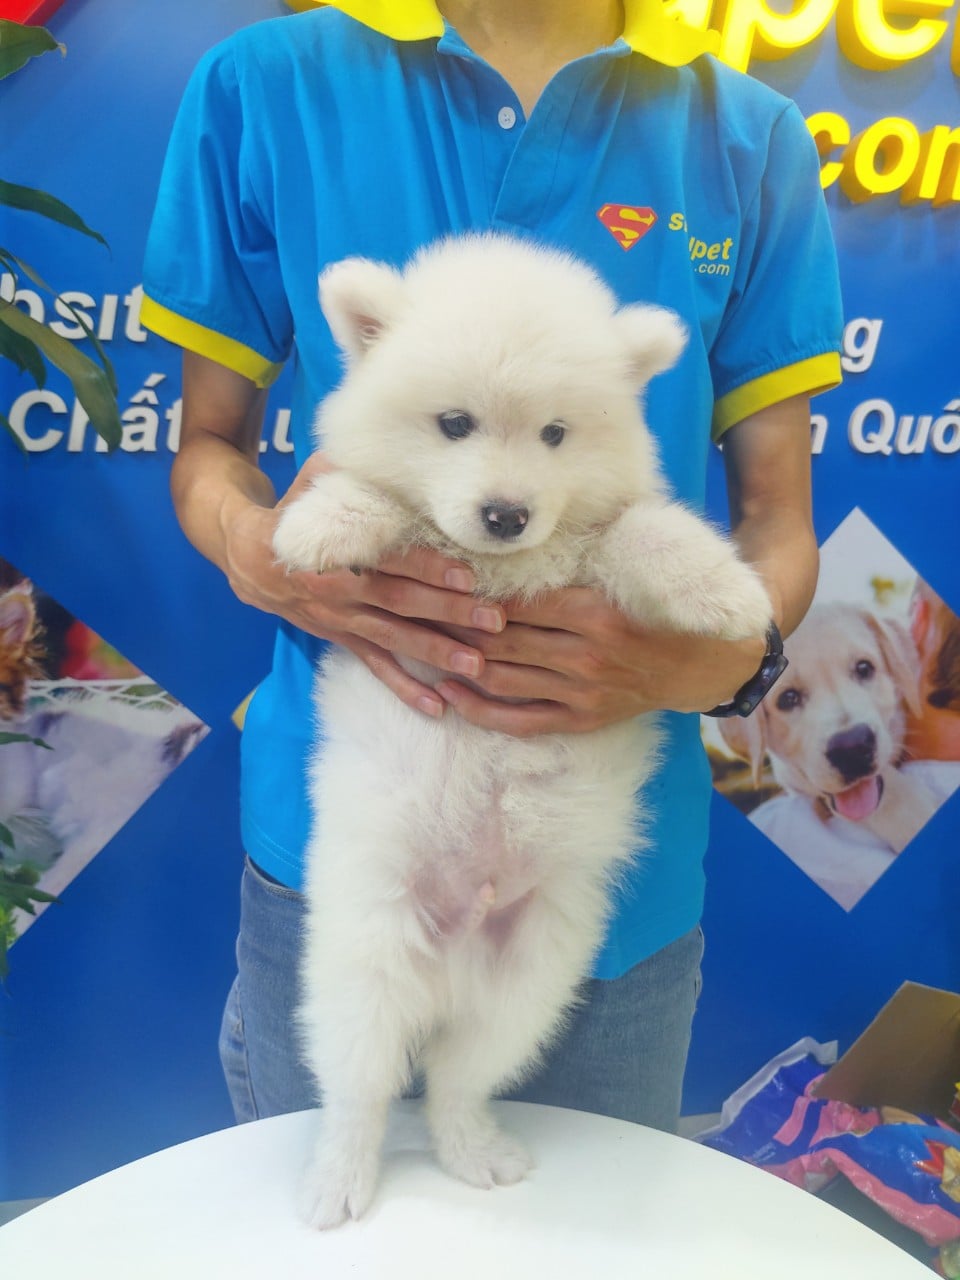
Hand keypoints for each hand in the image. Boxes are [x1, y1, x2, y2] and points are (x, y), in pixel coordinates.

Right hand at [223, 454, 506, 717]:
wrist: (247, 557)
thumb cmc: (294, 512)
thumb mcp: (314, 481)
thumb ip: (349, 469)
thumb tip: (383, 435)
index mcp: (337, 553)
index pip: (390, 561)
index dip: (428, 569)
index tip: (467, 576)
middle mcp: (341, 592)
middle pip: (402, 604)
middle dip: (450, 614)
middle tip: (494, 622)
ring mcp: (343, 622)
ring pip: (396, 640)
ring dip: (437, 654)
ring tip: (477, 666)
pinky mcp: (345, 640)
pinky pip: (377, 668)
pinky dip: (406, 689)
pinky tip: (438, 707)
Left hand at [435, 586, 766, 736]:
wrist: (698, 666)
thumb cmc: (650, 612)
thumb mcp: (619, 578)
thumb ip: (572, 562)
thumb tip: (515, 538)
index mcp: (594, 612)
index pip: (517, 603)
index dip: (472, 594)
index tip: (437, 581)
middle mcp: (585, 655)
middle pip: (501, 639)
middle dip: (452, 626)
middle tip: (413, 611)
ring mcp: (580, 693)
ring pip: (501, 678)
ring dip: (455, 665)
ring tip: (418, 647)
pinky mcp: (579, 720)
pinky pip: (518, 719)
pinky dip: (479, 709)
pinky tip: (448, 695)